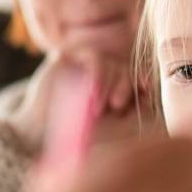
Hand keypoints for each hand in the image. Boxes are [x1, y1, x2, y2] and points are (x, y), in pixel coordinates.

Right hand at [9, 46, 143, 152]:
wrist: (42, 136)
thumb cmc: (79, 135)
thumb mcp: (115, 126)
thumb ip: (135, 109)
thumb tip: (148, 90)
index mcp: (113, 87)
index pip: (135, 77)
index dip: (141, 82)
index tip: (144, 91)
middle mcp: (100, 73)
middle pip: (126, 68)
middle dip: (126, 86)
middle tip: (116, 106)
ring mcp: (83, 64)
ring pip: (112, 62)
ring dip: (110, 84)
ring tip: (98, 108)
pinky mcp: (67, 56)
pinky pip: (94, 56)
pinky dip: (99, 75)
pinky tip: (93, 94)